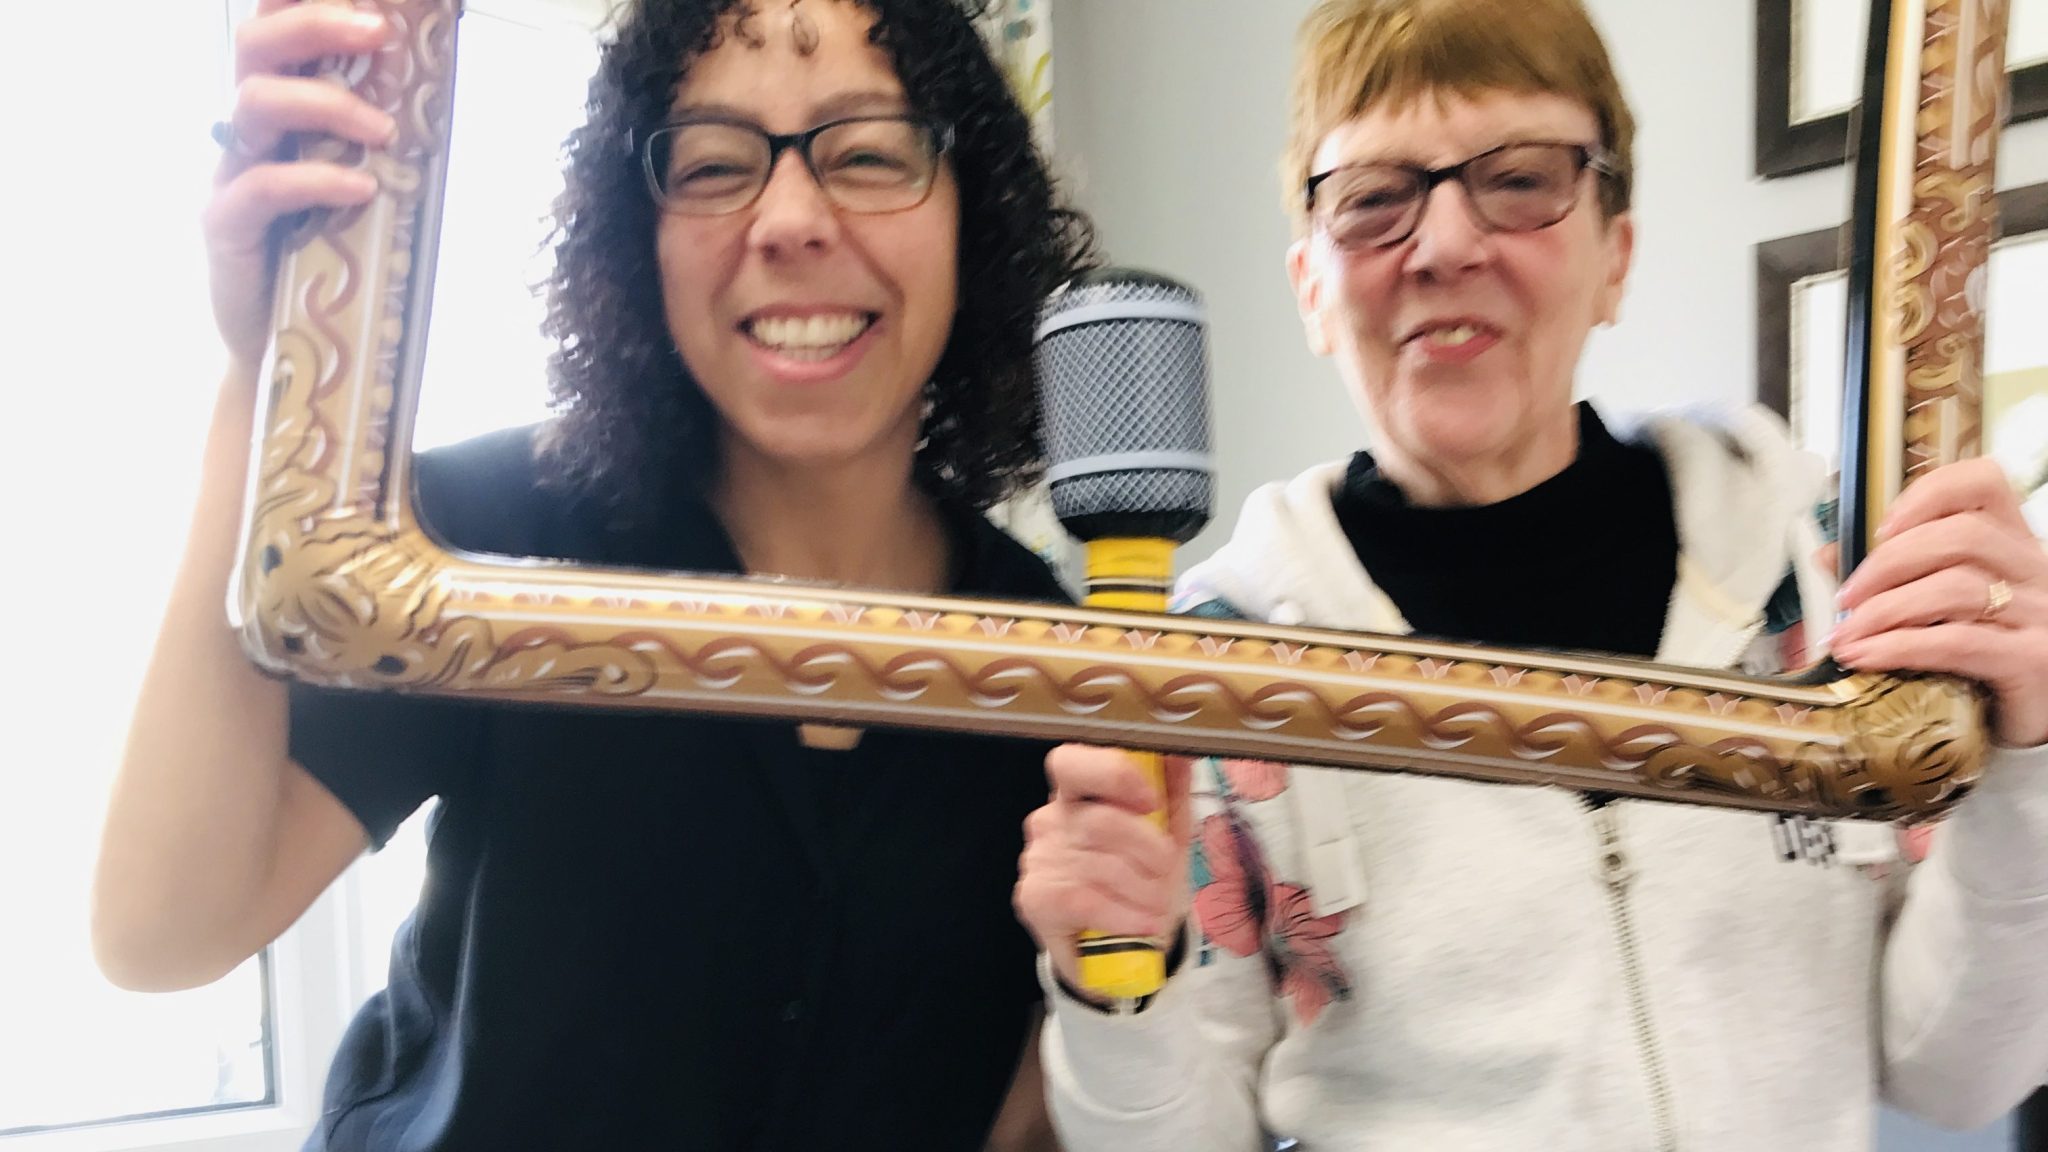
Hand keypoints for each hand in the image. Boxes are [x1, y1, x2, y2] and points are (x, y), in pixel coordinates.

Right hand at [206, 0, 396, 368]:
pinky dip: (315, 180)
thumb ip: (390, 142)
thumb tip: (448, 100)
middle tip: (380, 31)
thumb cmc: (341, 259)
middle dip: (316, 24)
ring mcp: (231, 174)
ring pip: (254, 103)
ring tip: (386, 131)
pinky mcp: (225, 225)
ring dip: (327, 102)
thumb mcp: (372, 187)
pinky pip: (261, 186)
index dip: (302, 1)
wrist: (300, 348)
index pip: (277, 33)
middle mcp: (249, 132)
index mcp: (283, 111)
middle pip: (255, 47)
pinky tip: (361, 189)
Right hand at [1013, 746, 1193, 995]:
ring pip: (1102, 867)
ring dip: (1145, 892)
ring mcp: (1039, 859)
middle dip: (1149, 851)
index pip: (1071, 763)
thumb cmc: (1140, 880)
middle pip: (1102, 822)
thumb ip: (1172, 793)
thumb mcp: (1166, 835)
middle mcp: (1051, 820)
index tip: (1149, 801)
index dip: (1111, 773)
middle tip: (1166, 873)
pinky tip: (1143, 924)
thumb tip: (1181, 752)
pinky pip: (1088, 901)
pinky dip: (1126, 916)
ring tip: (1158, 907)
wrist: (1116, 948)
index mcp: (1079, 794)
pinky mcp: (1034, 898)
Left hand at [1829, 458, 2047, 747]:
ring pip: (1955, 587)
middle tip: (1847, 596)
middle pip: (1962, 535)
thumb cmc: (1992, 656)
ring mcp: (2040, 615)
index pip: (1985, 484)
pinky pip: (1956, 642)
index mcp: (2016, 544)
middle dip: (1889, 562)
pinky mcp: (2030, 660)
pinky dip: (1899, 646)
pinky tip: (1865, 655)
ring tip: (1846, 633)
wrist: (2041, 715)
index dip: (1928, 493)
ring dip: (1885, 609)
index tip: (1882, 526)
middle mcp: (2036, 570)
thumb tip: (1830, 557)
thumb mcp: (1952, 607)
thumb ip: (1899, 575)